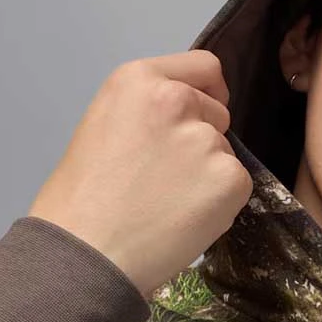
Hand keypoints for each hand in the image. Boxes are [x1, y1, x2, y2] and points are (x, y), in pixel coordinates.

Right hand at [27, 49, 252, 298]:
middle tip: (165, 175)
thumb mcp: (107, 125)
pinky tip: (185, 218)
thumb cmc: (83, 199)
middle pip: (218, 112)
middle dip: (201, 137)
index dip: (206, 92)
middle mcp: (178, 99)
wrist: (87, 254)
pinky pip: (238, 184)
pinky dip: (221, 202)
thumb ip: (150, 110)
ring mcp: (207, 139)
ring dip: (209, 173)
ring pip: (225, 152)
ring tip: (169, 202)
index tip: (199, 113)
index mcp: (139, 79)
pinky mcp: (231, 177)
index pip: (205, 67)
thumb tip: (190, 116)